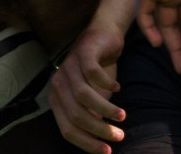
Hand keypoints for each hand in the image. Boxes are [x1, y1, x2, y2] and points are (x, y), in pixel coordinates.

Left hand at [50, 22, 124, 153]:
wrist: (103, 37)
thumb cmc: (97, 73)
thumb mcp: (94, 99)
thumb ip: (92, 118)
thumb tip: (101, 144)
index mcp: (58, 99)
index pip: (67, 129)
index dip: (87, 143)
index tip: (107, 151)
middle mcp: (59, 83)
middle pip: (76, 115)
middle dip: (99, 130)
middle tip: (120, 135)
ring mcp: (69, 66)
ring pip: (83, 96)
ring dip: (105, 109)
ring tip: (122, 117)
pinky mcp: (83, 52)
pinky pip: (92, 72)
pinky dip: (106, 83)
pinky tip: (118, 88)